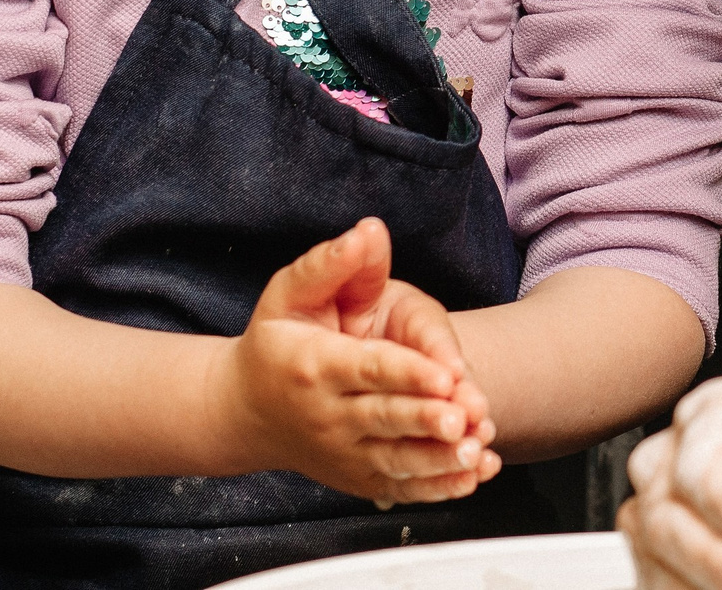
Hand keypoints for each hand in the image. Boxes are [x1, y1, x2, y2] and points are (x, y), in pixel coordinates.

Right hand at [215, 218, 502, 504]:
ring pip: (395, 459)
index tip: (446, 375)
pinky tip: (471, 479)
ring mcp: (343, 452)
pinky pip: (399, 486)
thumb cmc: (274, 343)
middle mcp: (328, 415)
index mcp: (315, 365)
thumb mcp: (289, 293)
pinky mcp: (358, 476)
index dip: (408, 372)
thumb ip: (330, 264)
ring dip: (439, 460)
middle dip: (425, 419)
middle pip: (384, 418)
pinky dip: (435, 488)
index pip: (368, 369)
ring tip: (476, 453)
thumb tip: (367, 232)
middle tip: (464, 419)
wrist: (245, 410)